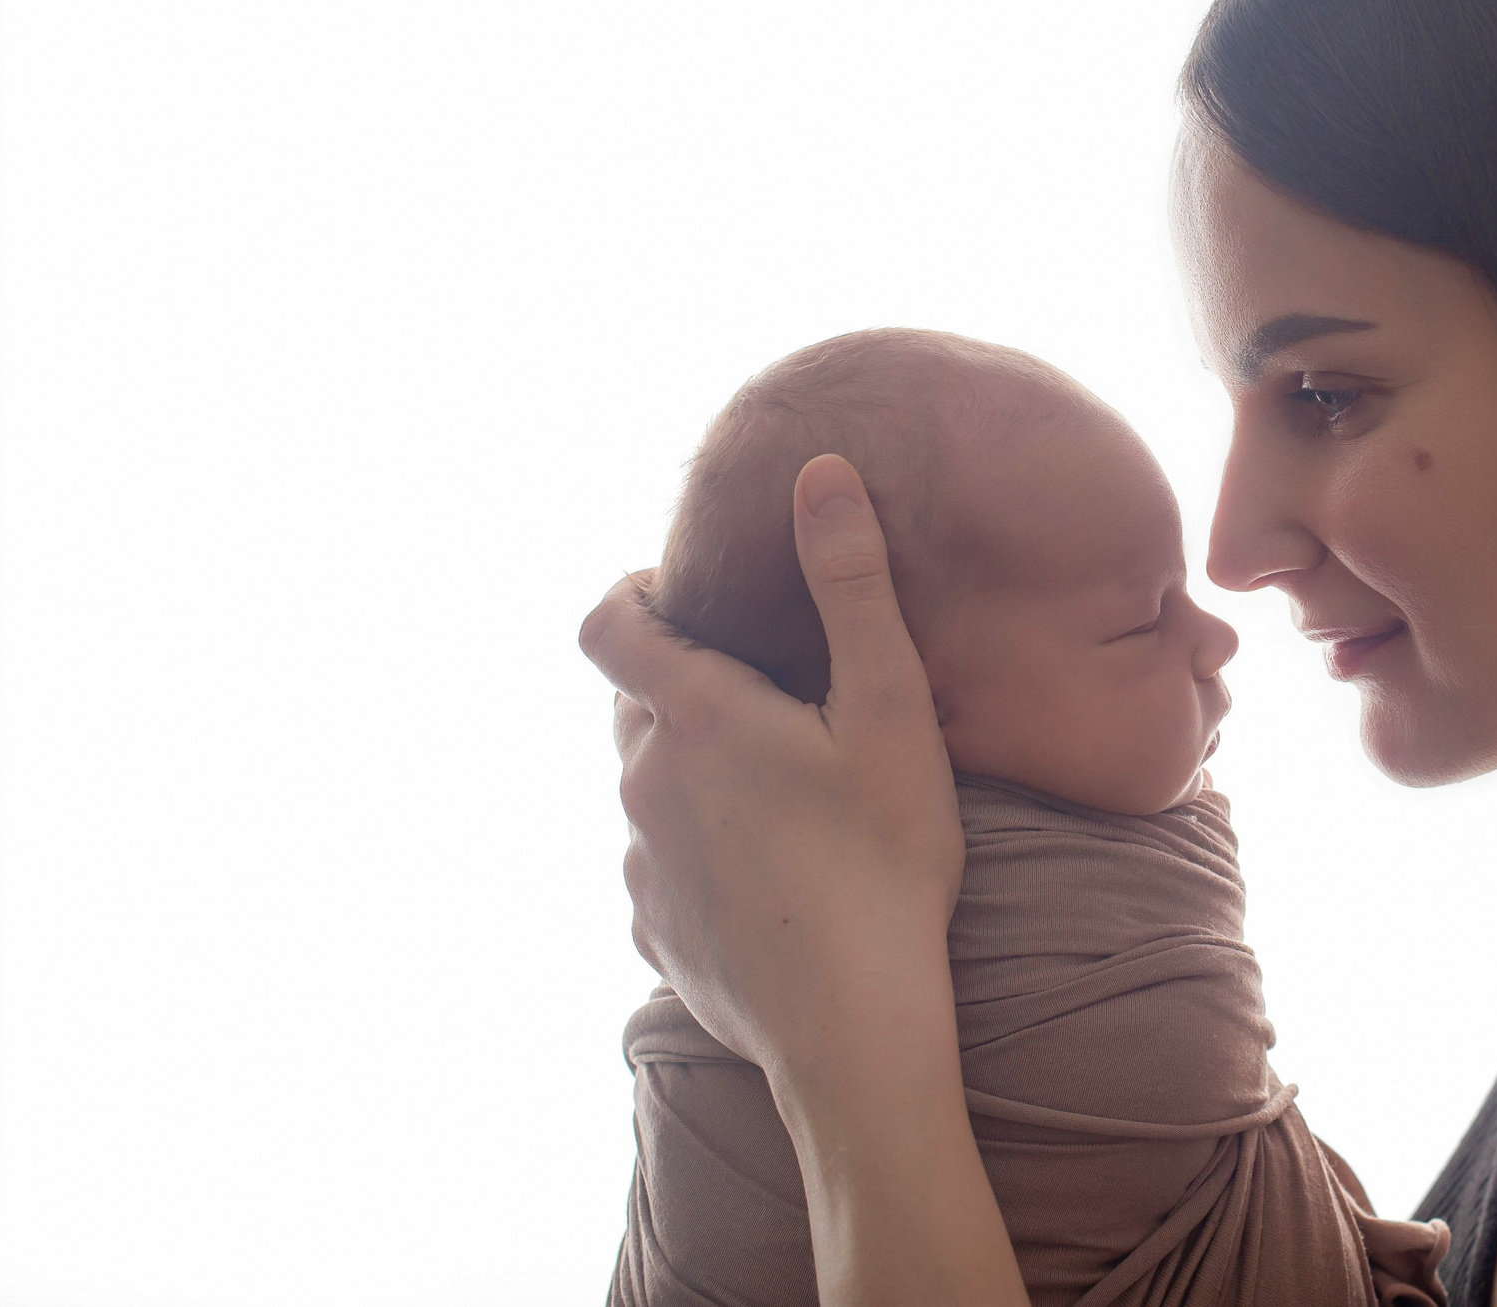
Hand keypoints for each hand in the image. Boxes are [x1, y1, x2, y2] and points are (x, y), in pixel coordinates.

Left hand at [582, 453, 964, 1077]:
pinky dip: (702, 852)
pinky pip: (662, 865)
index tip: (686, 592)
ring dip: (697, 772)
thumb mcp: (889, 708)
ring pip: (649, 787)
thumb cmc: (883, 857)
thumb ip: (851, 584)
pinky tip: (773, 874)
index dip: (633, 592)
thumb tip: (819, 470)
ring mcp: (638, 862)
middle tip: (772, 695)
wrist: (853, 1026)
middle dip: (685, 684)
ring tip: (784, 793)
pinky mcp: (651, 929)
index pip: (607, 622)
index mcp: (693, 716)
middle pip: (634, 704)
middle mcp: (642, 783)